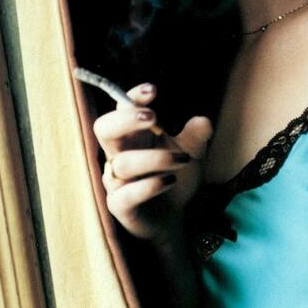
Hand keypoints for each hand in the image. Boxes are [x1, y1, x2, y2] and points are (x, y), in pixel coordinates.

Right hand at [93, 83, 211, 239]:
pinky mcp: (119, 205)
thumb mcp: (190, 154)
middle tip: (153, 117)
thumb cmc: (173, 177)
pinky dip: (149, 186)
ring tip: (182, 160)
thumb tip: (204, 120)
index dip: (132, 97)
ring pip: (122, 163)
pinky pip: (125, 194)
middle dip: (125, 119)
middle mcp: (119, 153)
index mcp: (133, 135)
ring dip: (154, 158)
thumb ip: (196, 137)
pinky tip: (169, 182)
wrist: (171, 216)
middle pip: (103, 128)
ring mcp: (116, 179)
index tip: (152, 90)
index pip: (121, 109)